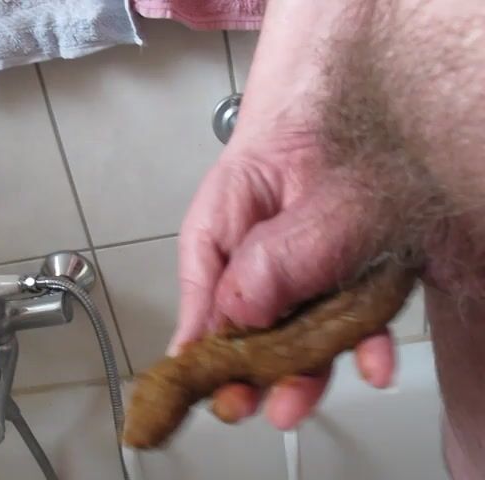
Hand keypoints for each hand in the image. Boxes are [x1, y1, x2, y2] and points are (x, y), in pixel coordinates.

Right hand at [170, 133, 395, 429]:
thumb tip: (240, 316)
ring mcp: (293, 269)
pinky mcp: (330, 275)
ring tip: (313, 395)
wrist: (341, 102)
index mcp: (218, 233)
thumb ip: (274, 255)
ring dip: (308, 368)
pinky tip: (372, 361)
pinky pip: (341, 315)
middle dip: (259, 374)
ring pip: (294, 329)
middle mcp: (252, 257)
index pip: (201, 302)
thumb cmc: (305, 127)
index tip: (218, 393)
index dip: (207, 354)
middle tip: (271, 407)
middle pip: (246, 327)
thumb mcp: (300, 192)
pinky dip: (359, 342)